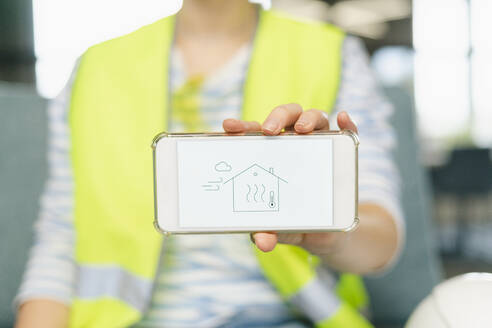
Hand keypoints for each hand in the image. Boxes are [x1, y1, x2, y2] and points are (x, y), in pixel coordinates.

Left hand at [222, 103, 357, 255]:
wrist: (326, 234)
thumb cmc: (294, 222)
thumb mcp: (279, 228)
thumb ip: (268, 231)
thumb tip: (262, 241)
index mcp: (271, 153)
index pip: (256, 132)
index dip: (243, 126)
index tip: (230, 126)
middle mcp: (295, 143)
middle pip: (286, 116)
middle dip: (277, 116)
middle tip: (270, 131)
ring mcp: (320, 145)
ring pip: (315, 118)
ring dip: (308, 118)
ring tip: (303, 130)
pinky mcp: (342, 153)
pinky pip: (347, 133)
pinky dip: (346, 124)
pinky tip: (343, 119)